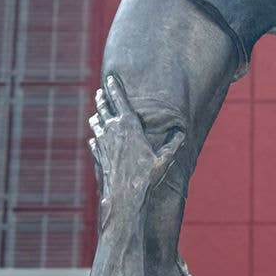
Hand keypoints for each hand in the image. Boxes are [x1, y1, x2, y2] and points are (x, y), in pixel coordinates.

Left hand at [89, 73, 185, 210]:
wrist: (124, 197)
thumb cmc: (147, 176)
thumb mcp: (164, 159)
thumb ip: (173, 144)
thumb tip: (182, 132)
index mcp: (129, 125)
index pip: (119, 100)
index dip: (114, 87)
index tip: (110, 78)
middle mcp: (113, 131)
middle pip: (104, 109)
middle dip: (102, 98)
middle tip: (100, 91)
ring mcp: (103, 144)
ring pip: (97, 124)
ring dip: (97, 116)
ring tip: (95, 113)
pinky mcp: (98, 156)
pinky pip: (94, 143)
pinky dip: (94, 138)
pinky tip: (93, 139)